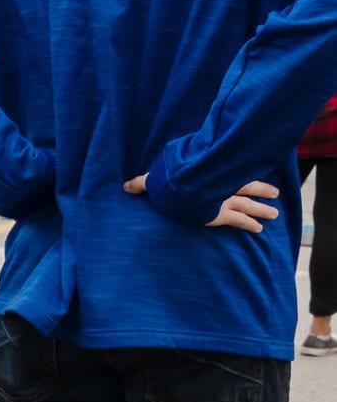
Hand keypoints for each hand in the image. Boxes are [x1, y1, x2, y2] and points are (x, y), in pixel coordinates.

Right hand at [124, 174, 279, 231]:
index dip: (238, 174)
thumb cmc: (165, 183)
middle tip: (275, 193)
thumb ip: (142, 184)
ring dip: (262, 208)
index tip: (248, 171)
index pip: (226, 174)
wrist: (175, 191)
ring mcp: (221, 201)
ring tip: (274, 213)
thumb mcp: (152, 181)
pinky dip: (249, 224)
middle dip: (261, 190)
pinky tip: (259, 230)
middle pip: (245, 187)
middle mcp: (218, 187)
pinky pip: (238, 220)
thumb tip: (125, 186)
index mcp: (206, 177)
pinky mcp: (220, 215)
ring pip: (247, 203)